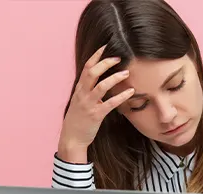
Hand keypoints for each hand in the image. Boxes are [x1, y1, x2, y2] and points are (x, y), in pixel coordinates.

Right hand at [58, 45, 134, 162]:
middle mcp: (82, 94)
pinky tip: (130, 92)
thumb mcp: (79, 102)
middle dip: (106, 62)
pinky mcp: (96, 115)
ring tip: (127, 72)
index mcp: (79, 89)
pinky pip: (110, 103)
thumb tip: (99, 81)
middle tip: (119, 57)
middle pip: (92, 71)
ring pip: (101, 86)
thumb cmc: (78, 120)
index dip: (97, 55)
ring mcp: (88, 104)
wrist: (72, 138)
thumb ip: (88, 91)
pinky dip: (121, 96)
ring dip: (115, 78)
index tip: (107, 46)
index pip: (87, 67)